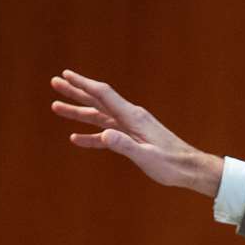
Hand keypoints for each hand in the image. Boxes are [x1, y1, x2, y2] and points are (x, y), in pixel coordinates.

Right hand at [51, 69, 223, 196]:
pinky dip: (92, 135)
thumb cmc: (171, 164)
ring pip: (100, 116)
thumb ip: (125, 145)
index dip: (84, 84)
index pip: (104, 95)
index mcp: (133, 117)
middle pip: (99, 101)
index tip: (66, 75)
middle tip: (55, 82)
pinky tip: (76, 138)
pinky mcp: (134, 139)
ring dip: (79, 112)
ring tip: (56, 106)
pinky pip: (108, 134)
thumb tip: (104, 135)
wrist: (190, 168)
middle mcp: (131, 118)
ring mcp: (132, 128)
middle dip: (76, 91)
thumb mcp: (147, 156)